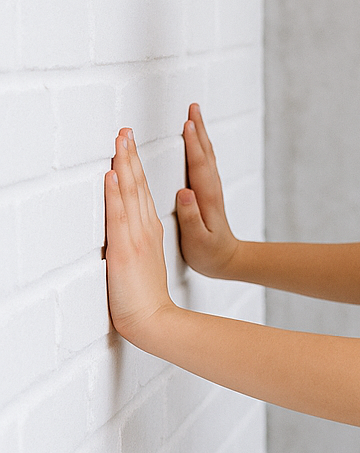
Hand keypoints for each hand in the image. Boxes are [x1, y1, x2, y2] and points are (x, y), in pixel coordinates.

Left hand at [104, 128, 176, 345]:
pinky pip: (120, 214)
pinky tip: (112, 174)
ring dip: (124, 165)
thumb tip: (128, 231)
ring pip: (130, 193)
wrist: (153, 319)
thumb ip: (139, 243)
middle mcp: (146, 230)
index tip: (129, 146)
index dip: (135, 168)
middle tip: (125, 132)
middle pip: (137, 186)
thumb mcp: (144, 263)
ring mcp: (137, 237)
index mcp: (150, 233)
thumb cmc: (146, 299)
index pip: (141, 193)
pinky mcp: (126, 248)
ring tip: (120, 142)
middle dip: (131, 157)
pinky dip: (116, 193)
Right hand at [176, 103, 239, 277]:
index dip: (193, 145)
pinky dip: (200, 147)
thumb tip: (184, 192)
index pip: (199, 166)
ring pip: (206, 155)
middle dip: (198, 130)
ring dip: (201, 134)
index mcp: (206, 199)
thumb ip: (190, 217)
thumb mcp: (198, 240)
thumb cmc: (210, 253)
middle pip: (205, 154)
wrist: (229, 260)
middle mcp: (211, 190)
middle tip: (192, 107)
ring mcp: (211, 189)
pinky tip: (196, 140)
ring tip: (194, 115)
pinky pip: (204, 162)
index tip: (187, 124)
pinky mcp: (209, 192)